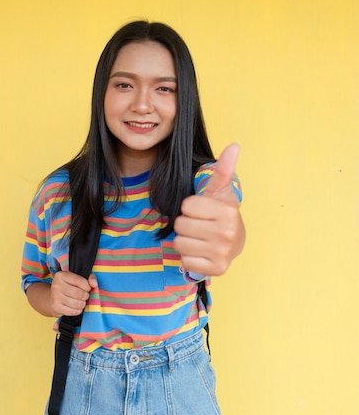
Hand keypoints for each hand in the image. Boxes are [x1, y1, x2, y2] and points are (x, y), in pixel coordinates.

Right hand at [49, 271, 96, 316]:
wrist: (52, 298)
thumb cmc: (68, 287)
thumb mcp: (77, 278)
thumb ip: (89, 278)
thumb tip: (94, 284)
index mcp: (61, 276)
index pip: (79, 281)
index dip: (87, 286)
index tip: (88, 288)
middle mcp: (56, 286)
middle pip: (79, 294)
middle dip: (85, 296)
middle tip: (84, 296)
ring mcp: (55, 297)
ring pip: (77, 304)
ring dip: (82, 304)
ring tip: (80, 301)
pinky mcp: (56, 308)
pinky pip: (73, 311)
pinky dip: (78, 310)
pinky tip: (76, 307)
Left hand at [173, 143, 244, 276]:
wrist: (235, 242)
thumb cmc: (221, 214)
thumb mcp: (220, 191)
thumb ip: (223, 169)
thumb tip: (234, 145)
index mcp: (226, 212)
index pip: (186, 206)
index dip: (190, 207)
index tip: (202, 211)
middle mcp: (226, 233)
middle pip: (180, 224)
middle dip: (186, 224)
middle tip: (200, 225)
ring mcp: (222, 253)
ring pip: (180, 243)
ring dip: (185, 240)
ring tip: (199, 238)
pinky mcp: (216, 269)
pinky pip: (185, 260)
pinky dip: (189, 256)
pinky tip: (201, 251)